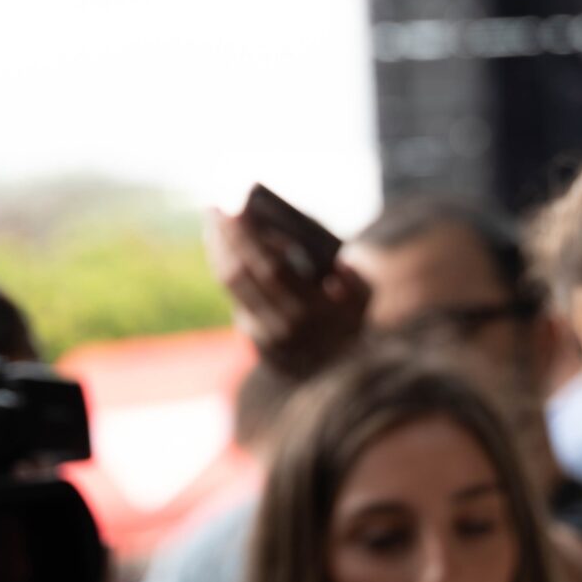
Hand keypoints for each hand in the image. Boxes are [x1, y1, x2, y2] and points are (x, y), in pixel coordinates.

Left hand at [207, 204, 371, 375]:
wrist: (343, 371)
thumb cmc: (355, 322)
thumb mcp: (366, 298)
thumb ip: (354, 280)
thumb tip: (339, 265)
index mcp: (309, 310)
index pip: (269, 267)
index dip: (247, 238)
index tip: (235, 209)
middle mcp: (281, 325)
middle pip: (240, 274)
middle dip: (224, 238)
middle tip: (215, 209)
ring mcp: (264, 335)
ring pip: (231, 287)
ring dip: (218, 252)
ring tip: (215, 226)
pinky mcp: (254, 340)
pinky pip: (233, 297)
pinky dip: (226, 270)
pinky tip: (224, 251)